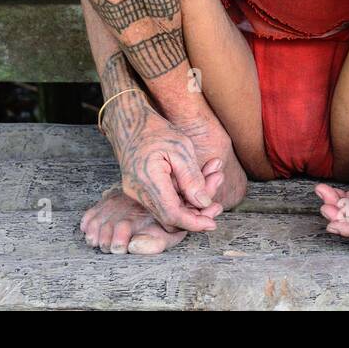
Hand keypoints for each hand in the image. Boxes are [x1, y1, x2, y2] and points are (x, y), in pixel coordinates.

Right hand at [107, 97, 223, 233]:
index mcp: (148, 181)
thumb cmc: (156, 131)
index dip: (193, 222)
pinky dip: (182, 194)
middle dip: (197, 212)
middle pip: (170, 217)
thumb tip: (204, 203)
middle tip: (218, 202)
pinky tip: (201, 177)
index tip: (212, 224)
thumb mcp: (181, 148)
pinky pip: (163, 200)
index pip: (172, 214)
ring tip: (214, 176)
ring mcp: (136, 193)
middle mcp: (138, 192)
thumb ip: (191, 178)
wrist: (130, 124)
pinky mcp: (139, 190)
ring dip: (192, 201)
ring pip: (168, 209)